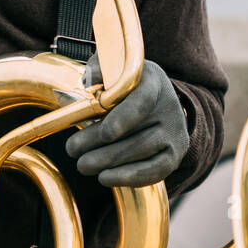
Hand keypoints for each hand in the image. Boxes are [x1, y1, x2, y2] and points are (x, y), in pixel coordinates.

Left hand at [65, 56, 188, 186]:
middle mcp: (169, 108)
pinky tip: (105, 178)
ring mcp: (175, 134)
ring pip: (141, 153)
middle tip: (72, 150)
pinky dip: (128, 178)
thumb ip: (98, 70)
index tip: (106, 133)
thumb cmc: (123, 87)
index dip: (123, 119)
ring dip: (107, 162)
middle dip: (99, 144)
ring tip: (82, 165)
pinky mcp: (173, 156)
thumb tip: (90, 79)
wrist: (153, 105)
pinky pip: (154, 172)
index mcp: (152, 82)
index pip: (141, 102)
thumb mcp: (112, 69)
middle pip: (136, 133)